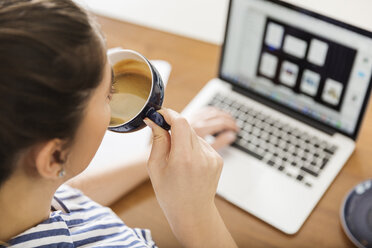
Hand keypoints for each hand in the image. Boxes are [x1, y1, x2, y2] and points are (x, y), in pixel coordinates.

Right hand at [144, 108, 235, 247]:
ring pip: (194, 135)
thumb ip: (157, 140)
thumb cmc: (170, 194)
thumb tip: (154, 120)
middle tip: (163, 133)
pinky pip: (202, 144)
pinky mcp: (218, 159)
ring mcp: (212, 157)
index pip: (180, 122)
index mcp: (183, 158)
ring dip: (183, 138)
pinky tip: (188, 162)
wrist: (193, 212)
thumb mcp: (155, 167)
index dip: (169, 114)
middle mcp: (201, 156)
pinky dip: (192, 146)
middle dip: (174, 125)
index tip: (161, 114)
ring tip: (177, 157)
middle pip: (187, 126)